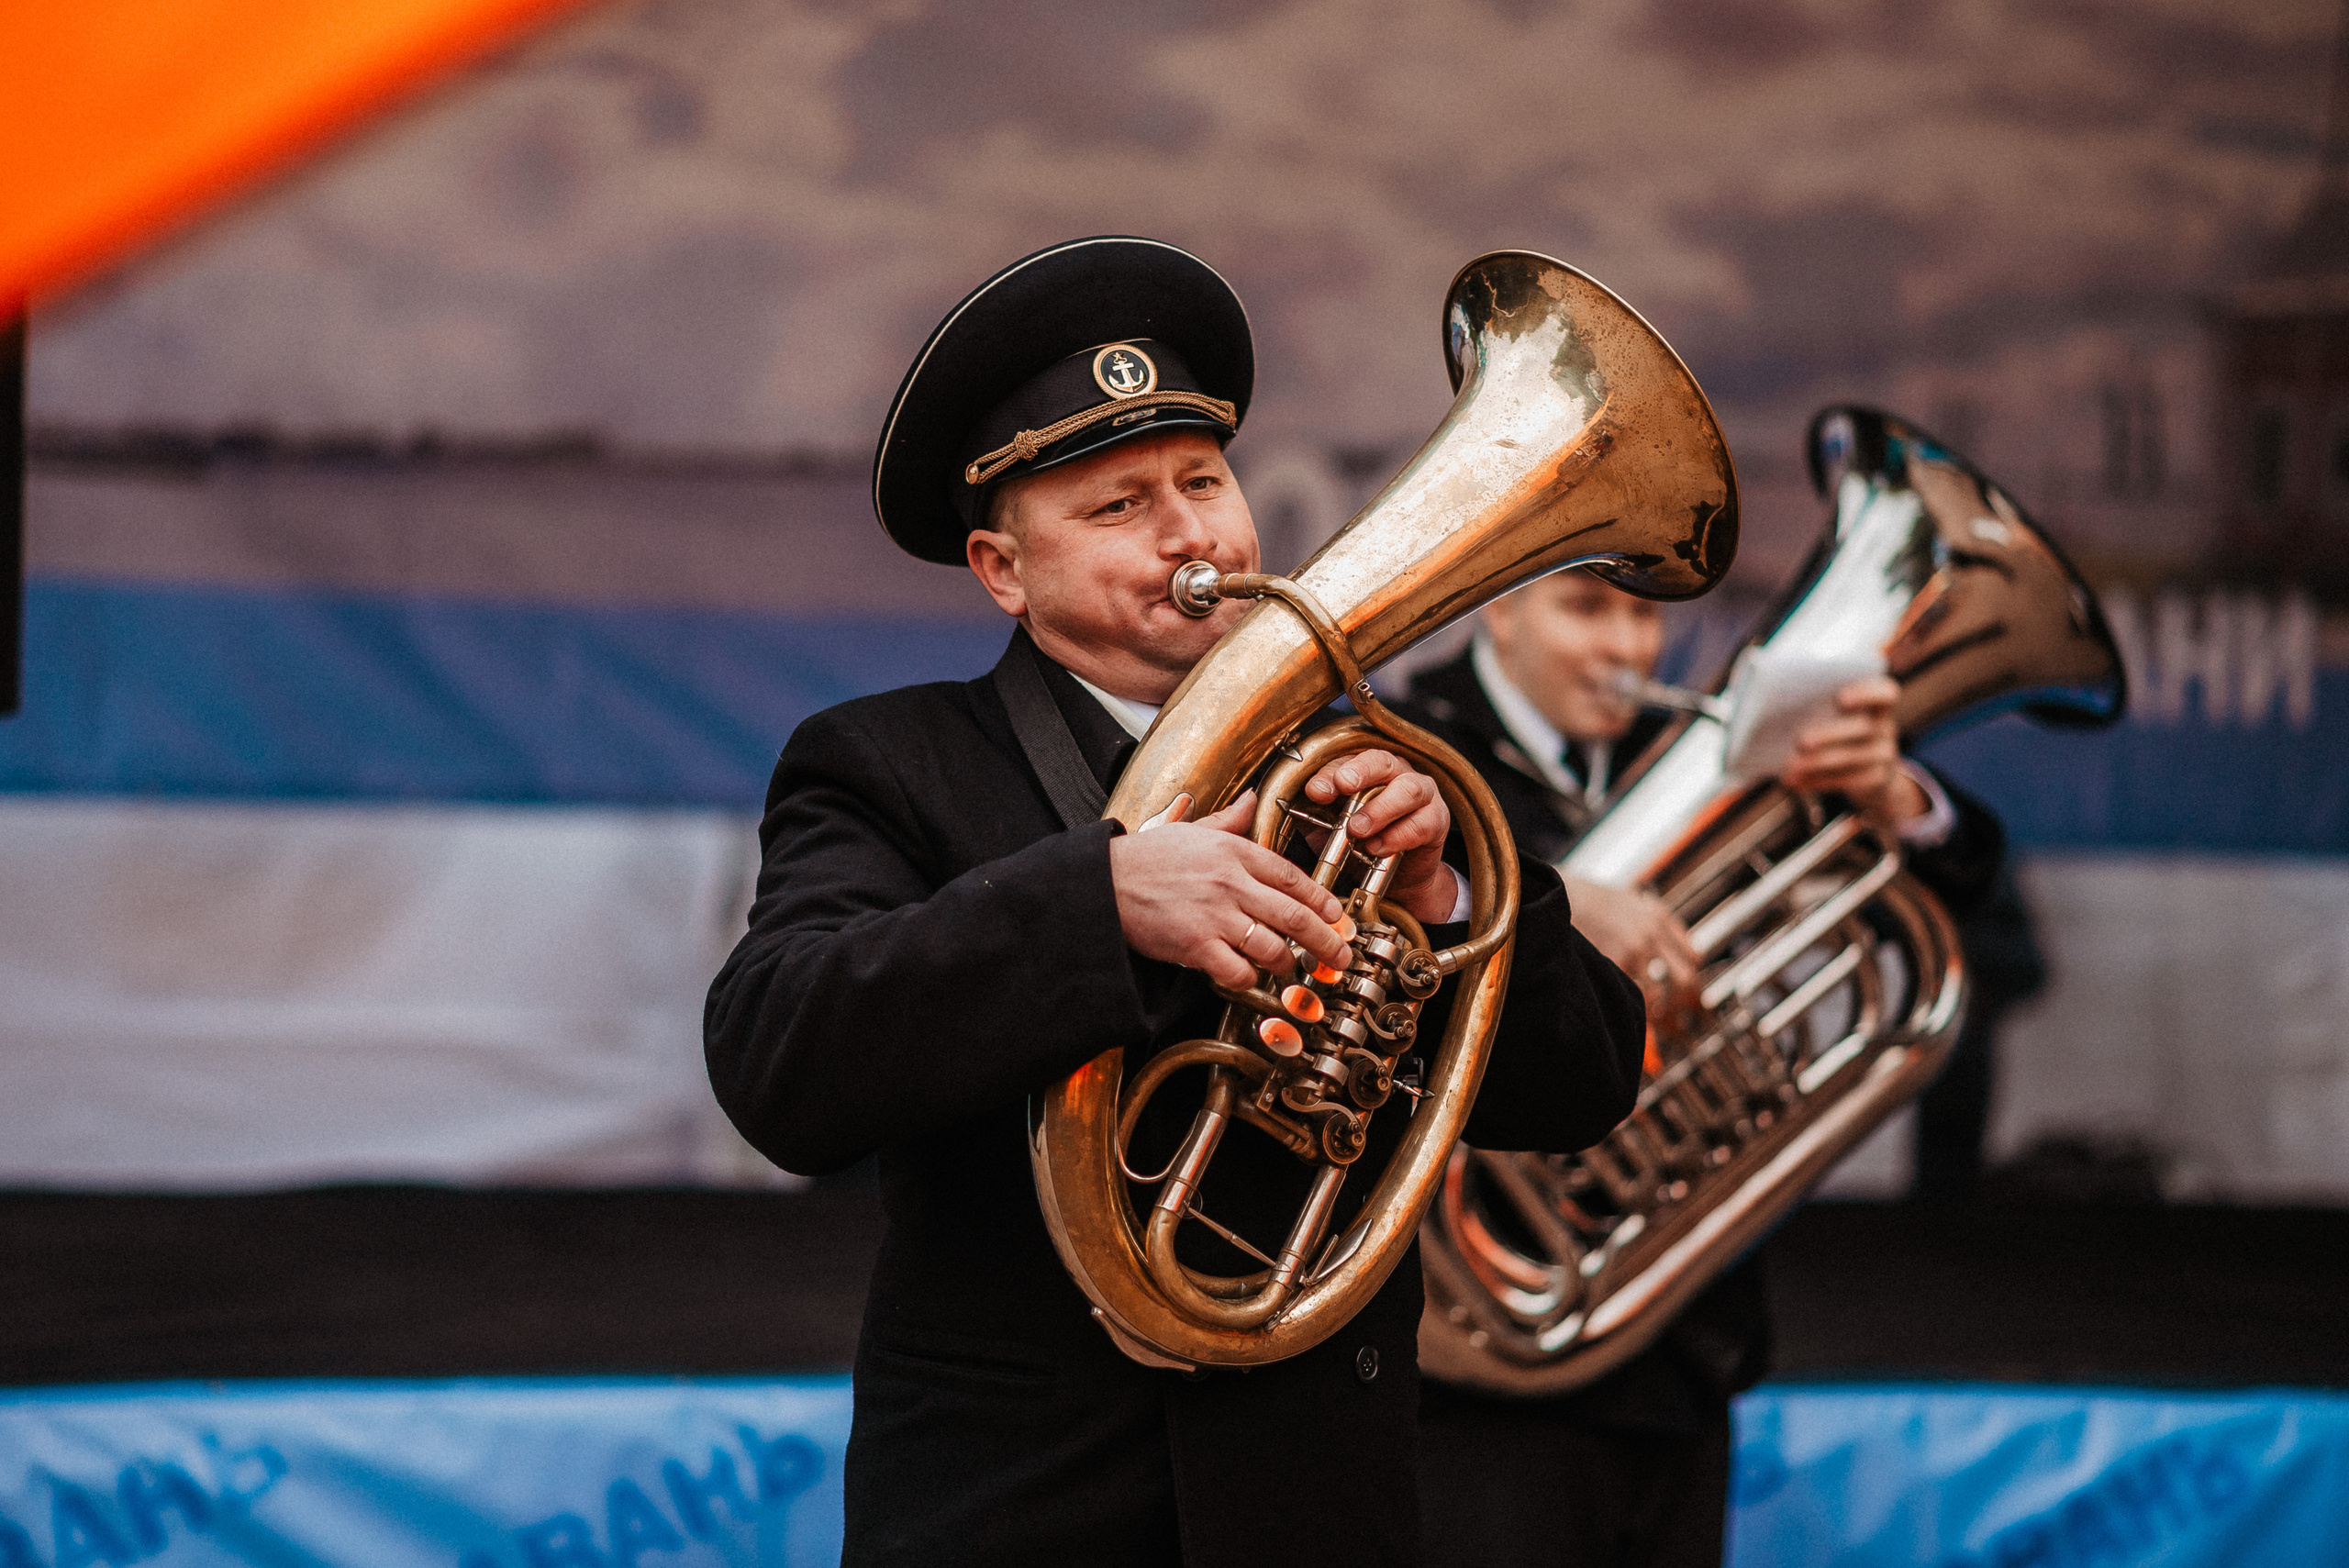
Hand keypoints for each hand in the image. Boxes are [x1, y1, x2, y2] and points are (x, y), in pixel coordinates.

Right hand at [1109, 790, 1349, 988]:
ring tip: (1290, 967)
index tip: (1336, 915)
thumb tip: (1251, 799)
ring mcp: (1214, 915)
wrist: (1104, 883)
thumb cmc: (1145, 858)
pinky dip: (1249, 978)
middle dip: (1325, 940)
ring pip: (1272, 946)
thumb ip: (1229, 819)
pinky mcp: (1195, 945)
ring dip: (1287, 963)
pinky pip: (1238, 969)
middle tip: (1340, 954)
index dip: (1322, 899)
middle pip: (1295, 915)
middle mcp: (1230, 882)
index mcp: (1233, 851)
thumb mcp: (1192, 829)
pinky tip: (1248, 976)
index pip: (1292, 876)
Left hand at [1301, 749, 1457, 925]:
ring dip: (1380, 809)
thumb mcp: (1331, 829)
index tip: (1315, 791)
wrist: (1398, 878)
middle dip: (1360, 772)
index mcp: (1367, 768)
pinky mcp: (1437, 819)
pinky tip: (1378, 848)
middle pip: (1382, 760)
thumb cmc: (1362, 844)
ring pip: (1407, 789)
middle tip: (1343, 786)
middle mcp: (1397, 772)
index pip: (1348, 759)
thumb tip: (1288, 807)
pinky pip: (1421, 823)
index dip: (1331, 773)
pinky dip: (1398, 836)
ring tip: (1358, 829)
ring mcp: (1422, 793)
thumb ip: (1314, 816)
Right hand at [1563, 875, 1700, 1006]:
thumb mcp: (1634, 900)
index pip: (1693, 957)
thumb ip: (1660, 923)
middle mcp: (1652, 934)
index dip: (1689, 977)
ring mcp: (1633, 949)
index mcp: (1659, 918)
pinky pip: (1631, 992)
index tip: (1684, 990)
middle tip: (1671, 1009)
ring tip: (1647, 1014)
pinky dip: (1628, 1001)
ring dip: (1655, 1007)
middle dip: (1680, 999)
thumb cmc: (1593, 901)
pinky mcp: (1613, 961)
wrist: (1562, 895)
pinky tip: (1623, 1003)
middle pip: (1685, 978)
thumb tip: (1682, 952)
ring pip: (1658, 992)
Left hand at [1781, 676, 1929, 826]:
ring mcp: (1884, 755)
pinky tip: (1794, 781)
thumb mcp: (1839, 719)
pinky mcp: (1876, 780)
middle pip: (1862, 728)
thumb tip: (1770, 701)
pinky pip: (1846, 780)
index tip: (1841, 699)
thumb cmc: (1843, 735)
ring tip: (1790, 766)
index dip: (1867, 693)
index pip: (1887, 693)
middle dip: (1830, 734)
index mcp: (1877, 705)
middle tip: (1800, 742)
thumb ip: (1818, 707)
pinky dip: (1816, 781)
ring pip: (1851, 758)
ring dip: (1817, 762)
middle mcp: (1886, 727)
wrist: (1873, 778)